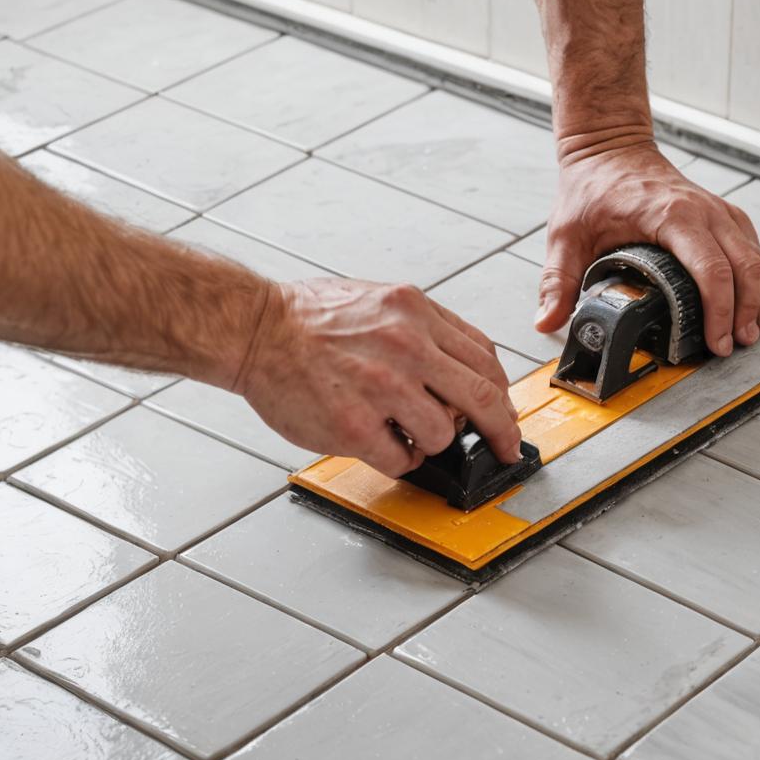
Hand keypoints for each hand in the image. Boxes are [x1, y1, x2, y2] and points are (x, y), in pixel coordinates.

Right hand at [239, 276, 521, 477]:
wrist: (254, 328)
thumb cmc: (307, 318)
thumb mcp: (379, 300)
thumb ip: (423, 330)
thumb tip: (462, 371)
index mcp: (414, 311)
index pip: (483, 358)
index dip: (502, 394)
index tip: (505, 413)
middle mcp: (405, 345)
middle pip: (481, 398)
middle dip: (501, 430)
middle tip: (505, 448)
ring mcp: (381, 386)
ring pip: (443, 434)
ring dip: (432, 442)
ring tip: (405, 432)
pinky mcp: (354, 425)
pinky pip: (402, 459)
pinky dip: (399, 459)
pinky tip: (381, 444)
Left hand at [534, 144, 759, 354]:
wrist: (609, 146)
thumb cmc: (590, 189)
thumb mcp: (565, 235)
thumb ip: (557, 282)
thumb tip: (546, 323)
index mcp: (669, 216)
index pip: (710, 268)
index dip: (719, 310)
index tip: (717, 341)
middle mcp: (702, 210)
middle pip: (743, 266)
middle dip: (744, 311)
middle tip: (736, 346)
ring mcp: (716, 209)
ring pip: (754, 257)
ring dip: (758, 297)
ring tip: (750, 332)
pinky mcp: (722, 213)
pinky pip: (752, 247)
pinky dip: (759, 277)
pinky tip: (758, 304)